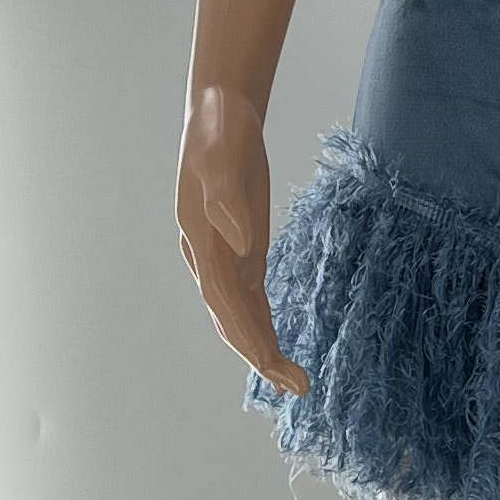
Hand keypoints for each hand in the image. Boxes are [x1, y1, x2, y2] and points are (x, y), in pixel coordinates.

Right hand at [176, 84, 307, 395]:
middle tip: (297, 387)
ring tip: (296, 382)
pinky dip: (263, 325)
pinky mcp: (241, 250)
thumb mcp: (222, 157)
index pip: (223, 300)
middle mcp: (209, 257)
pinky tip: (278, 348)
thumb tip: (242, 243)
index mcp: (201, 241)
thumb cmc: (219, 132)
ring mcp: (224, 257)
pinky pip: (251, 299)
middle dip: (260, 354)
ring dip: (264, 348)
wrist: (219, 113)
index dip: (245, 333)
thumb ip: (227, 200)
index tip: (270, 362)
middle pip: (232, 318)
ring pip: (242, 314)